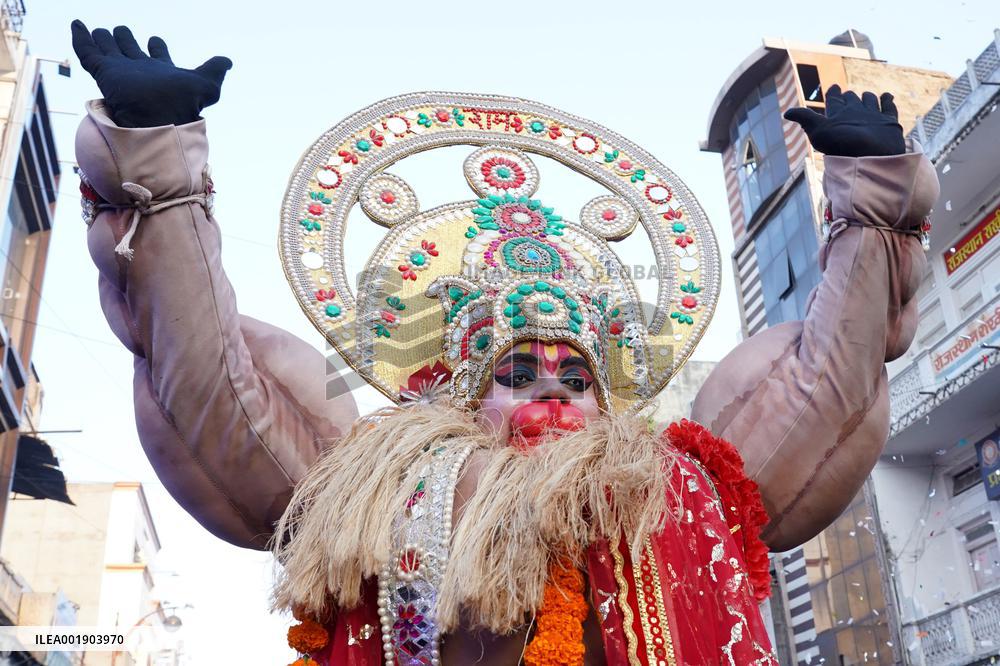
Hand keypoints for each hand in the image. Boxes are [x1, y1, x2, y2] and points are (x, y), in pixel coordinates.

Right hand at [70, 20, 230, 127]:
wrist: (161, 119)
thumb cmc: (185, 105)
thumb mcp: (206, 84)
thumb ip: (215, 69)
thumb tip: (228, 61)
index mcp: (162, 73)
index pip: (158, 55)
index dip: (156, 46)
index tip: (155, 40)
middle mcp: (140, 72)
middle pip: (129, 51)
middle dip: (125, 40)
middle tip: (121, 31)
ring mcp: (121, 72)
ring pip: (108, 51)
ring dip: (104, 40)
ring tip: (99, 31)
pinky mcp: (104, 73)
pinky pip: (88, 52)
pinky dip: (81, 38)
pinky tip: (77, 25)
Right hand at [784, 85, 904, 157]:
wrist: (871, 153)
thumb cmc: (841, 145)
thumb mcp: (817, 133)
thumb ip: (804, 119)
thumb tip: (787, 112)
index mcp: (838, 111)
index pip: (834, 97)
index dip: (833, 92)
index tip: (834, 88)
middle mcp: (856, 108)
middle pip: (852, 98)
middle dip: (848, 96)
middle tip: (847, 95)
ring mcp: (874, 114)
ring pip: (870, 100)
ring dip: (866, 97)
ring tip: (865, 97)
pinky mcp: (890, 121)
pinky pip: (889, 105)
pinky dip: (887, 99)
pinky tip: (887, 96)